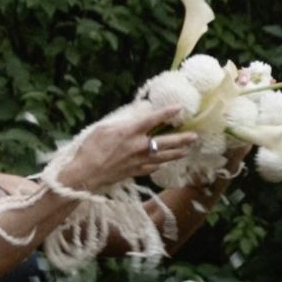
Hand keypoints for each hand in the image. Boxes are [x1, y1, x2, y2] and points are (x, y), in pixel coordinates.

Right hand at [59, 102, 198, 192]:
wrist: (87, 173)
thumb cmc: (91, 148)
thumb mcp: (104, 127)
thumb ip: (123, 121)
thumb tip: (137, 114)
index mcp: (130, 131)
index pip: (153, 119)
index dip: (167, 113)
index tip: (179, 108)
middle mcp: (139, 146)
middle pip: (167, 142)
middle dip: (183, 139)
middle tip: (195, 136)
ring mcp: (139, 161)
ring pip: (164, 157)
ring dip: (177, 153)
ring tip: (187, 151)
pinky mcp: (136, 172)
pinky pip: (153, 168)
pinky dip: (161, 164)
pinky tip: (164, 163)